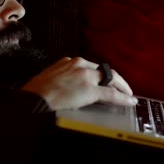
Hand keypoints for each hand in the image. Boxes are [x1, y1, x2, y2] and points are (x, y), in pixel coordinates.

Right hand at [22, 57, 137, 110]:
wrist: (34, 99)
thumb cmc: (36, 93)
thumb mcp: (50, 77)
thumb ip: (62, 77)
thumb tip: (69, 87)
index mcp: (68, 61)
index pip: (91, 66)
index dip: (100, 74)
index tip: (105, 79)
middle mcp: (79, 64)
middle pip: (104, 70)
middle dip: (115, 79)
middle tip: (123, 87)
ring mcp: (86, 76)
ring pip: (111, 78)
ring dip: (121, 86)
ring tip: (128, 94)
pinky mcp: (90, 90)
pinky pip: (111, 94)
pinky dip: (123, 98)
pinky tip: (130, 101)